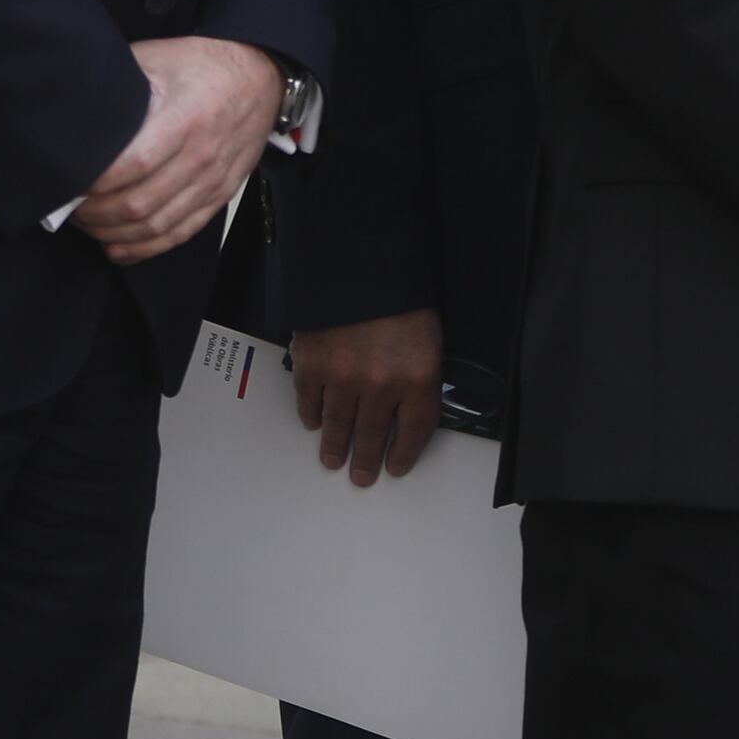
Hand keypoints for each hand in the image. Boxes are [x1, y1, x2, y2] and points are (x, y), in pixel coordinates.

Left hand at [75, 38, 280, 264]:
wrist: (261, 75)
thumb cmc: (204, 64)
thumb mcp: (156, 59)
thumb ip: (120, 86)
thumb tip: (76, 108)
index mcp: (185, 119)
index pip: (133, 165)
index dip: (95, 182)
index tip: (69, 181)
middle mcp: (201, 156)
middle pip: (140, 204)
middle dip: (95, 213)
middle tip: (69, 206)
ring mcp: (213, 180)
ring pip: (157, 226)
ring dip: (115, 233)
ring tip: (88, 224)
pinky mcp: (219, 195)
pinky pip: (181, 232)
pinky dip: (146, 248)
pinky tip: (118, 248)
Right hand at [288, 308, 443, 486]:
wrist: (361, 261)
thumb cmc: (401, 294)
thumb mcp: (428, 336)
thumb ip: (419, 374)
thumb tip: (405, 407)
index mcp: (419, 378)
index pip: (415, 431)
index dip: (404, 454)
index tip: (396, 467)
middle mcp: (382, 386)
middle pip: (374, 436)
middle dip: (368, 459)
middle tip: (362, 477)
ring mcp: (343, 378)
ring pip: (339, 425)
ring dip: (336, 446)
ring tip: (333, 460)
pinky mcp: (312, 365)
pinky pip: (310, 402)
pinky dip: (311, 415)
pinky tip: (314, 423)